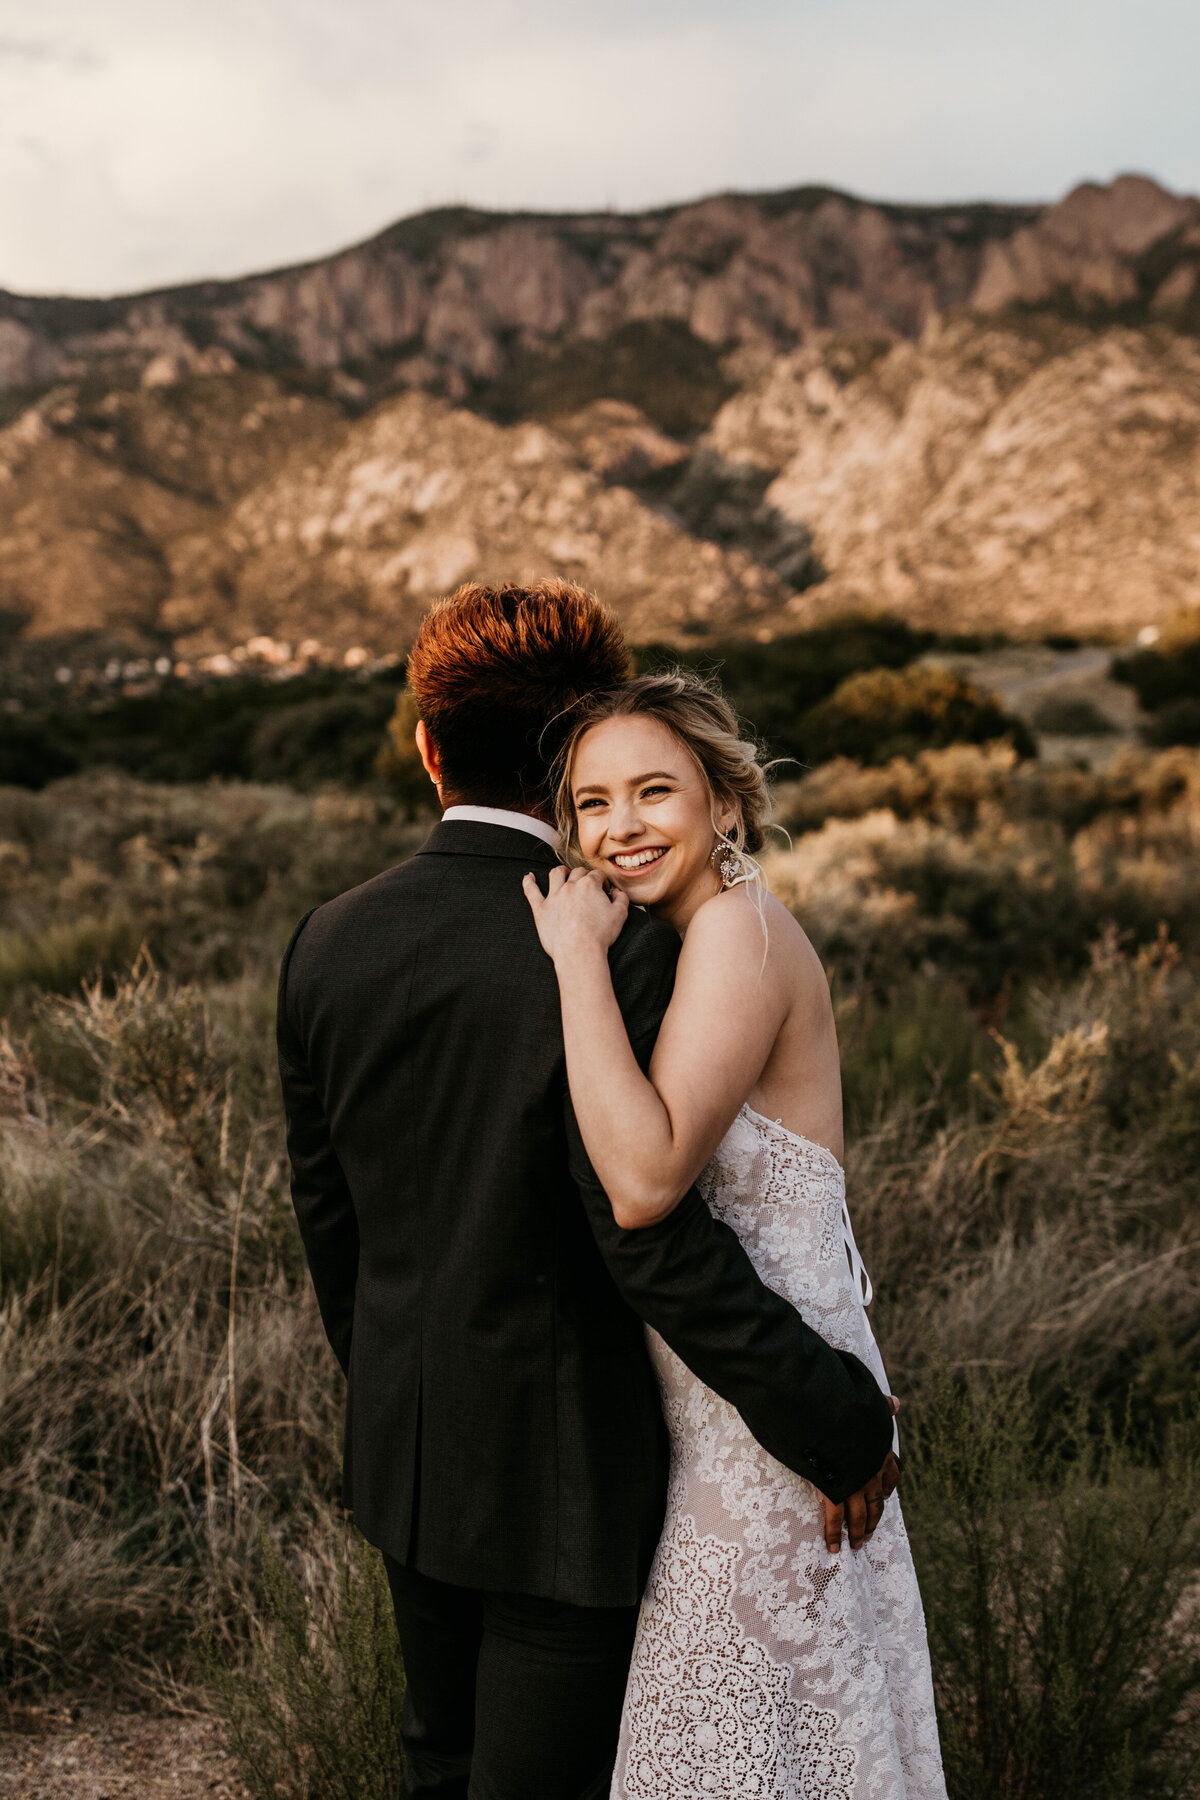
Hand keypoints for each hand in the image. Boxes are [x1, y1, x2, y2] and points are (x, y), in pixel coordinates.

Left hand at [522, 865, 629, 965]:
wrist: (579, 951)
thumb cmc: (600, 935)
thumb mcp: (620, 915)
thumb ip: (621, 898)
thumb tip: (617, 892)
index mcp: (589, 885)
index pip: (597, 875)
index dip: (602, 881)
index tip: (604, 889)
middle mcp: (570, 886)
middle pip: (577, 872)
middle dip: (584, 875)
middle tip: (588, 885)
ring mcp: (553, 896)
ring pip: (555, 875)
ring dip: (561, 872)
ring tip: (563, 873)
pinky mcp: (541, 909)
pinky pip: (531, 891)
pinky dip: (529, 882)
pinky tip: (529, 877)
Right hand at [822, 1397, 900, 1554]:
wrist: (830, 1414)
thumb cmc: (848, 1405)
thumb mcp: (870, 1404)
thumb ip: (881, 1407)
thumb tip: (896, 1403)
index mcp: (879, 1452)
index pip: (891, 1476)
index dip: (887, 1489)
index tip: (884, 1496)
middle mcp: (871, 1473)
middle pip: (877, 1503)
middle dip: (873, 1519)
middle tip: (869, 1533)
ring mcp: (855, 1484)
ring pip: (860, 1516)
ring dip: (858, 1532)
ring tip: (856, 1545)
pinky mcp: (836, 1491)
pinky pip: (835, 1518)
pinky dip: (834, 1535)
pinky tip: (833, 1547)